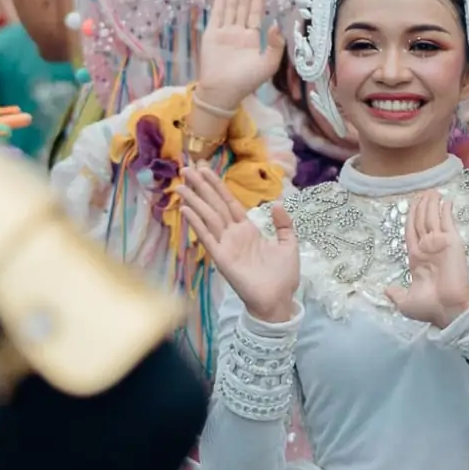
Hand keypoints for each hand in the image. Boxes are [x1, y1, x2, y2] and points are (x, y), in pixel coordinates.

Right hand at [177, 163, 299, 323]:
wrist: (279, 300)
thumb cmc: (283, 276)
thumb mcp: (288, 244)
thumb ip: (282, 224)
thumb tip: (276, 203)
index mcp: (248, 230)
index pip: (229, 202)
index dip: (217, 186)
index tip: (205, 169)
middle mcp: (233, 234)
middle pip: (214, 205)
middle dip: (201, 187)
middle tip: (186, 169)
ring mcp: (226, 245)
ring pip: (208, 217)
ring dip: (194, 201)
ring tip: (180, 186)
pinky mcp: (222, 258)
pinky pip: (207, 237)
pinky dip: (197, 224)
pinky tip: (186, 210)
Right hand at [196, 0, 284, 111]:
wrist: (222, 92)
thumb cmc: (247, 80)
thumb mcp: (268, 64)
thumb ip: (275, 44)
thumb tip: (275, 24)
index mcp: (252, 38)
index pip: (255, 14)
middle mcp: (238, 33)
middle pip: (241, 7)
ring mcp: (224, 33)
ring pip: (229, 9)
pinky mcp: (211, 36)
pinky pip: (216, 17)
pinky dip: (219, 5)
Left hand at [383, 191, 468, 328]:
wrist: (447, 310)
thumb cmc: (429, 307)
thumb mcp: (405, 302)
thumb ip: (396, 294)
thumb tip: (387, 290)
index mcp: (416, 257)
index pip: (411, 231)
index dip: (411, 216)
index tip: (412, 204)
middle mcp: (427, 247)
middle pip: (422, 221)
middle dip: (422, 206)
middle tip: (424, 192)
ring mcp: (440, 244)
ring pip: (433, 218)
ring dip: (432, 204)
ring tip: (432, 191)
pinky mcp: (453, 243)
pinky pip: (448, 223)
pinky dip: (446, 211)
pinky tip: (445, 201)